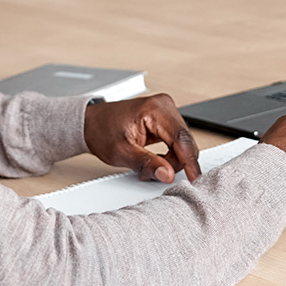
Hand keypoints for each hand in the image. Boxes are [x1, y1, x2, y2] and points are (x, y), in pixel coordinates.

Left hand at [83, 94, 200, 182]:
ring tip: (147, 167)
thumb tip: (168, 174)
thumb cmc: (101, 130)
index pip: (181, 138)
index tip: (195, 179)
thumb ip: (146, 163)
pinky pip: (176, 142)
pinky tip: (153, 161)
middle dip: (174, 163)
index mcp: (155, 109)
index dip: (189, 162)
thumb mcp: (121, 152)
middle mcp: (164, 106)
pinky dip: (167, 155)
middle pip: (184, 142)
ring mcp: (165, 112)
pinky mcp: (164, 120)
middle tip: (155, 174)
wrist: (90, 123)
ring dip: (169, 161)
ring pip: (182, 144)